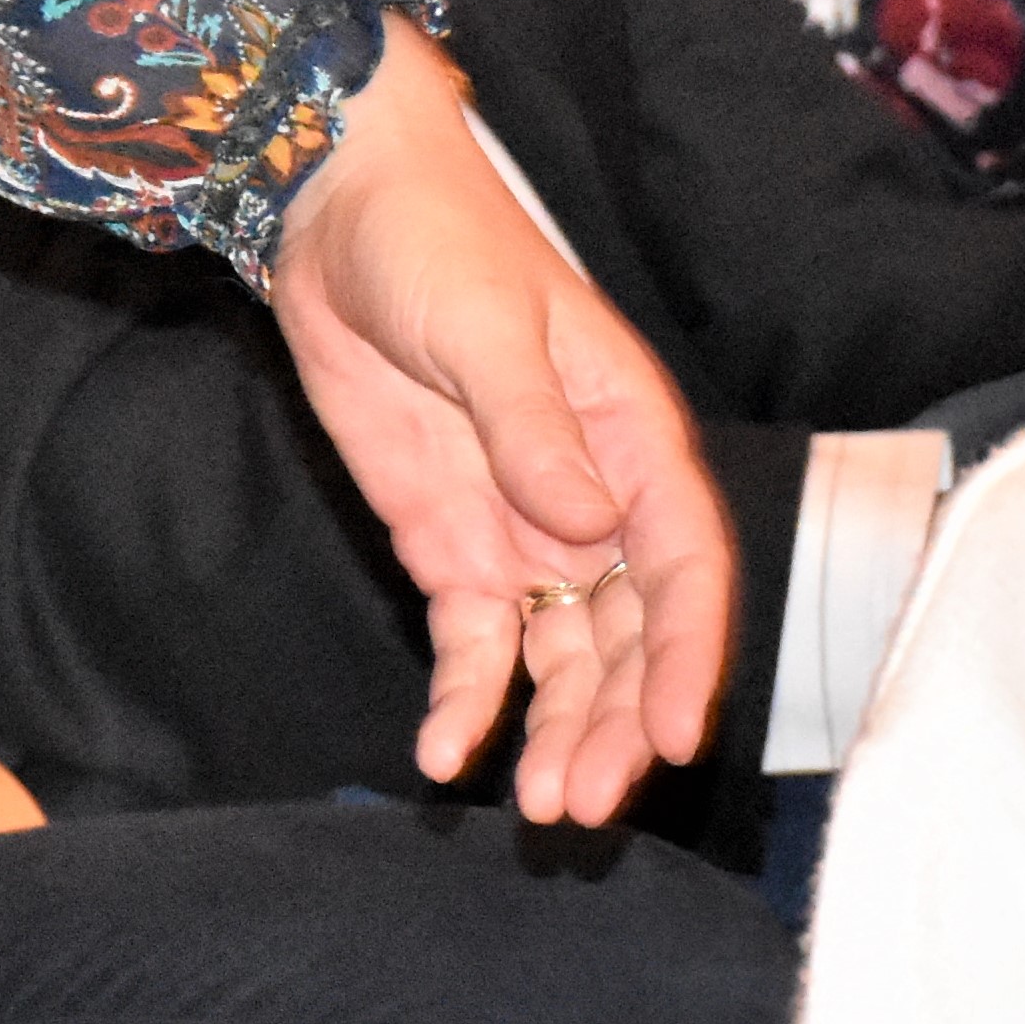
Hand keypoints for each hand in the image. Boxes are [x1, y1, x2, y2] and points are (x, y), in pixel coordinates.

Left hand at [269, 19, 735, 822]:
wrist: (337, 217)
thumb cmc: (438, 244)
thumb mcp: (489, 327)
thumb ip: (533, 430)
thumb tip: (581, 525)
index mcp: (633, 443)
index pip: (683, 569)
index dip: (687, 657)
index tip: (674, 736)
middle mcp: (595, 503)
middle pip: (631, 636)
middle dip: (618, 724)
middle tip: (586, 801)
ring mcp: (525, 532)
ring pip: (566, 657)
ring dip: (559, 730)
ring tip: (542, 806)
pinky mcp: (452, 549)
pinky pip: (475, 645)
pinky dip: (468, 700)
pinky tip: (445, 754)